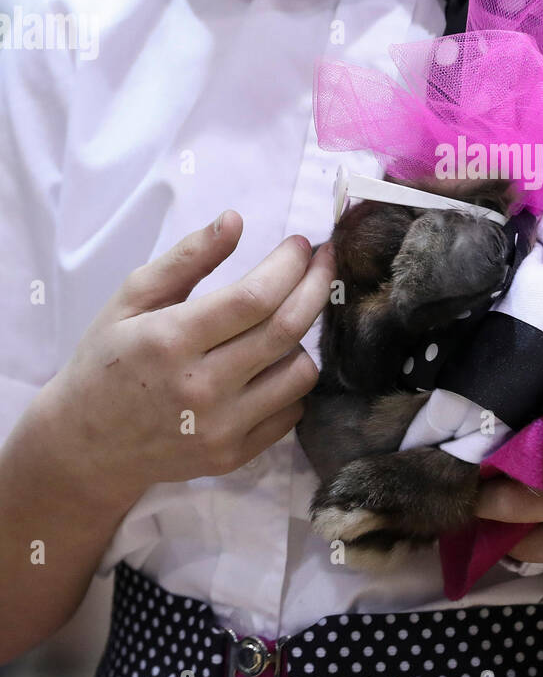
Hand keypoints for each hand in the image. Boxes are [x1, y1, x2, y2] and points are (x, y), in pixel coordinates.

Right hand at [38, 213, 335, 505]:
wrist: (85, 446)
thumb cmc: (108, 361)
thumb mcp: (131, 299)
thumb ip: (186, 258)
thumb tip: (235, 220)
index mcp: (170, 340)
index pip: (254, 297)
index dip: (290, 265)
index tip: (303, 245)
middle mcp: (200, 387)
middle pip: (287, 330)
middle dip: (317, 285)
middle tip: (323, 263)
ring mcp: (220, 428)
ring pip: (300, 372)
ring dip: (303, 338)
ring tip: (282, 321)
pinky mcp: (233, 456)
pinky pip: (292, 411)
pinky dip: (292, 381)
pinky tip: (272, 364)